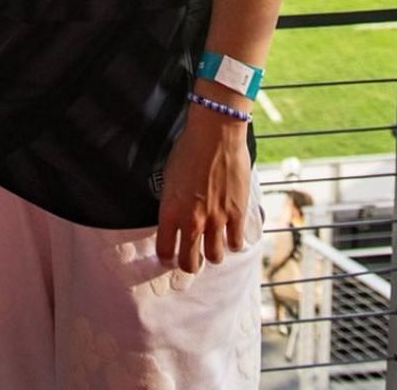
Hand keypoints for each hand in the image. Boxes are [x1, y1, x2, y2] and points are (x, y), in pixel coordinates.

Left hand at [156, 96, 252, 272]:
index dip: (166, 257)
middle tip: (191, 260)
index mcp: (169, 211)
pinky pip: (236, 243)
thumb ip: (172, 205)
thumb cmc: (187, 152)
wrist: (214, 137)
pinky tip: (230, 234)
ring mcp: (216, 220)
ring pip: (216, 257)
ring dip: (213, 254)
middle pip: (190, 262)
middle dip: (189, 265)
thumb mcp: (168, 180)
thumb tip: (175, 222)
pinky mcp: (237, 214)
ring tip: (212, 245)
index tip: (169, 257)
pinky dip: (233, 242)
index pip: (164, 249)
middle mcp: (192, 220)